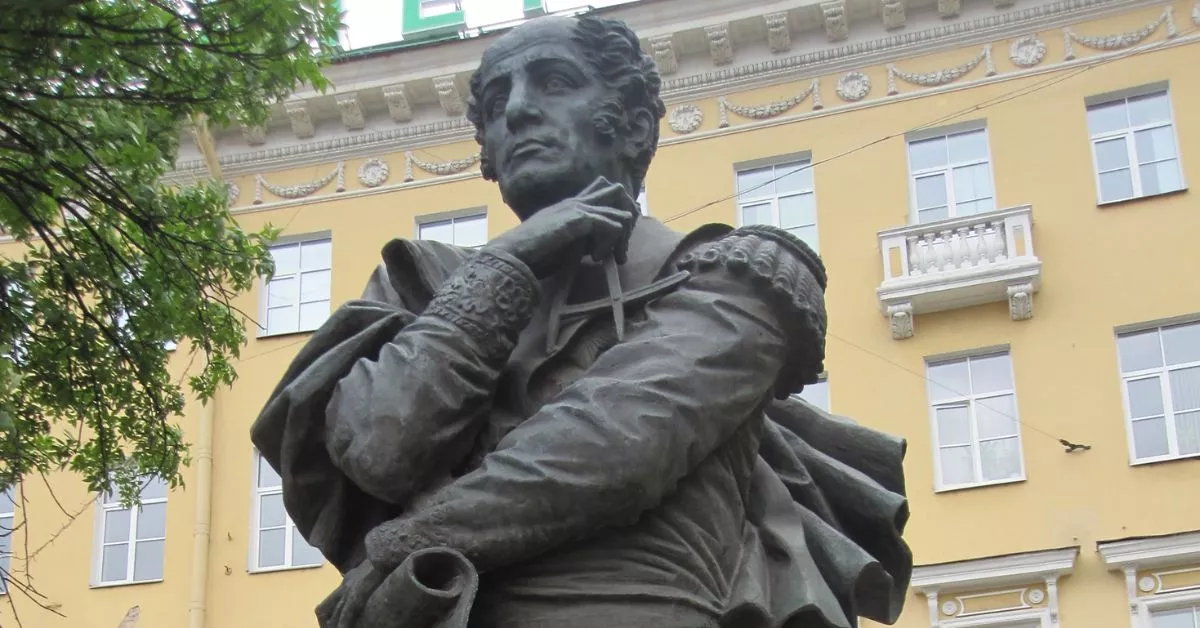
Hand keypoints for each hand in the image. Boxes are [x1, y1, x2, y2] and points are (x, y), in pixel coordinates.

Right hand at [486, 176, 638, 278]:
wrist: (514, 251)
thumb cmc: (532, 253)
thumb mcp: (562, 244)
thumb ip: (580, 241)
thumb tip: (598, 249)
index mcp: (569, 205)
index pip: (601, 191)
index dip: (615, 212)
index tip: (616, 240)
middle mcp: (576, 201)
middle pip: (616, 192)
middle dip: (627, 216)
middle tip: (622, 245)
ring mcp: (578, 207)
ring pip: (619, 211)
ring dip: (622, 237)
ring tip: (615, 257)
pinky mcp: (580, 218)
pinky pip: (612, 225)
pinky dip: (611, 243)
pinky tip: (597, 257)